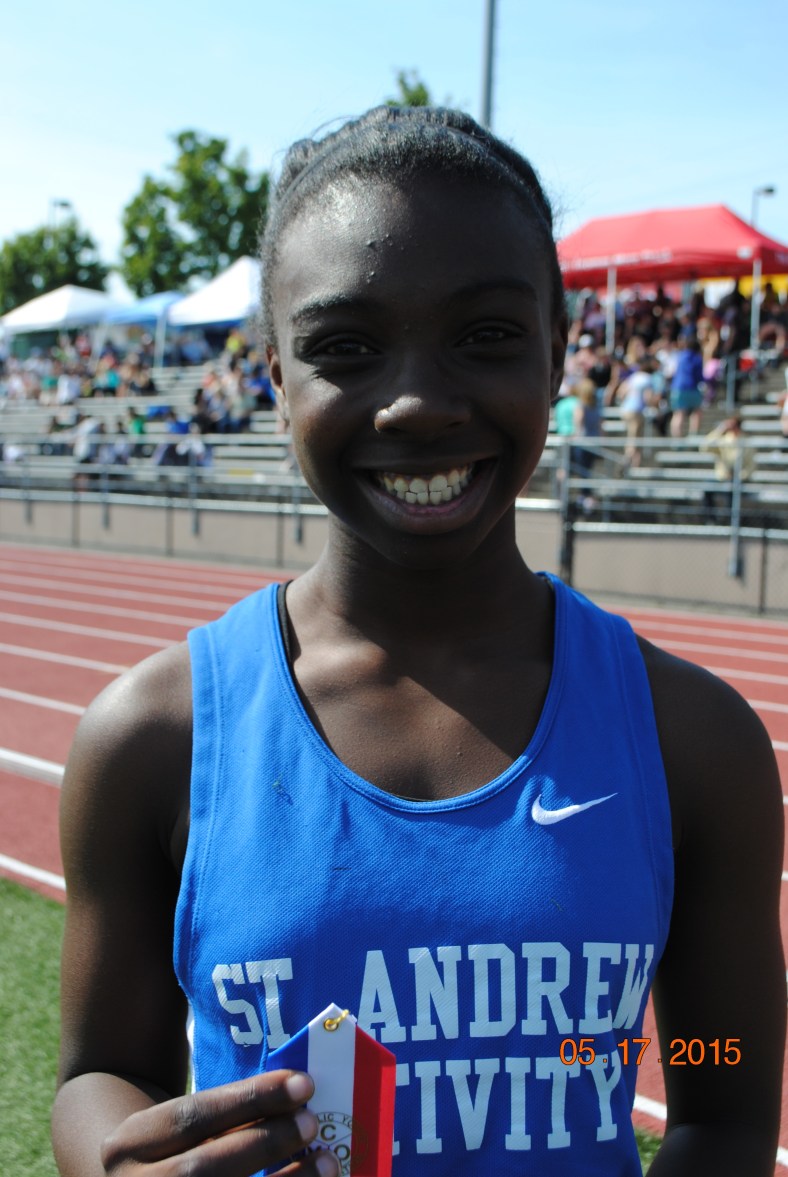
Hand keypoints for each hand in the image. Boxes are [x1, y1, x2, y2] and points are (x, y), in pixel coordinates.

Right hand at [100, 1070, 339, 1175]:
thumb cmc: (173, 1155)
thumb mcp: (178, 1131)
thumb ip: (225, 1118)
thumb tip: (295, 1099)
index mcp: (130, 1144)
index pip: (193, 1116)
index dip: (250, 1099)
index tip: (302, 1084)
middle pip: (202, 1169)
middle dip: (263, 1144)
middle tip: (311, 1123)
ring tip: (327, 1163)